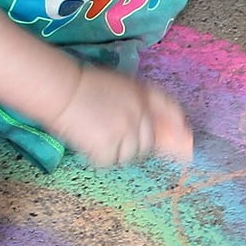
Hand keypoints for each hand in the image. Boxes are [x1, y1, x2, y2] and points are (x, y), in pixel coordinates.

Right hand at [49, 61, 193, 168]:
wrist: (62, 90)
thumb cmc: (85, 84)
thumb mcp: (121, 85)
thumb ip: (141, 103)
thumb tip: (167, 128)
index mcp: (143, 95)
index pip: (170, 111)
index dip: (178, 126)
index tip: (183, 140)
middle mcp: (140, 115)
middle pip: (149, 142)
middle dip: (136, 143)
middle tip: (114, 136)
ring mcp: (125, 133)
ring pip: (131, 155)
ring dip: (118, 150)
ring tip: (98, 135)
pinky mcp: (109, 147)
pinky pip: (111, 161)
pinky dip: (101, 156)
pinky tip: (89, 141)